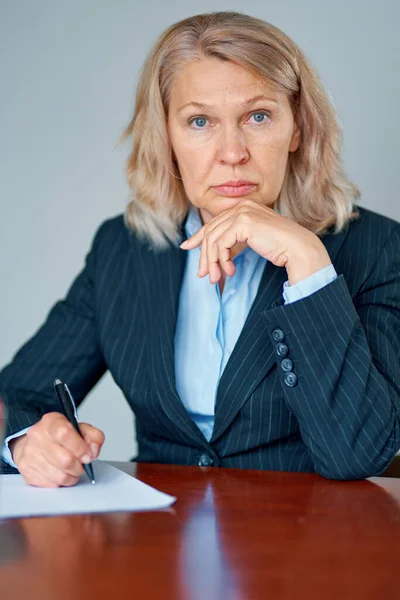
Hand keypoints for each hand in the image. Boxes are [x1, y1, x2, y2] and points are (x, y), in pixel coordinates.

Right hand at [10, 412, 104, 487]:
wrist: (35, 444)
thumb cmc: (59, 437)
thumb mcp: (80, 429)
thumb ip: (93, 437)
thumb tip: (93, 451)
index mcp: (51, 421)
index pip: (65, 434)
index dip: (80, 448)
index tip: (88, 456)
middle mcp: (37, 436)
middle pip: (65, 460)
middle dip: (79, 467)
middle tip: (81, 465)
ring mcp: (29, 454)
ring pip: (60, 476)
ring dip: (71, 476)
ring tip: (71, 470)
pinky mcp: (26, 471)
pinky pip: (51, 485)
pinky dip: (60, 483)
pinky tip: (59, 473)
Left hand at [180, 199, 331, 285]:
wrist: (297, 248)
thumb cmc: (278, 247)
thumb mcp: (250, 241)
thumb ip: (231, 241)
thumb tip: (208, 251)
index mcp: (244, 206)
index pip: (214, 222)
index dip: (198, 236)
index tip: (187, 247)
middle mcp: (242, 205)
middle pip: (211, 231)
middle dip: (204, 255)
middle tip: (203, 275)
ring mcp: (243, 212)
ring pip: (213, 238)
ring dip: (212, 262)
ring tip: (216, 278)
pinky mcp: (244, 222)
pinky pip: (221, 243)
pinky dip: (222, 260)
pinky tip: (230, 271)